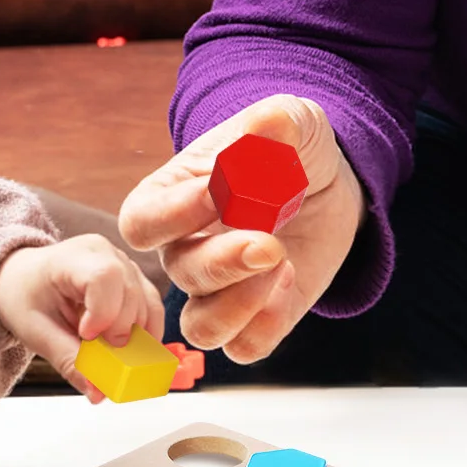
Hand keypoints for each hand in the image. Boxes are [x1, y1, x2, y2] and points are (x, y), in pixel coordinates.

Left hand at [0, 233, 164, 401]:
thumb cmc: (26, 297)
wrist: (22, 279)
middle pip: (131, 294)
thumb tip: (99, 392)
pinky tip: (125, 350)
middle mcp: (106, 254)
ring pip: (149, 304)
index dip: (104, 312)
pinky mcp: (135, 280)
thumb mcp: (37, 332)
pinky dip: (144, 335)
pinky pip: (153, 309)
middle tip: (97, 355)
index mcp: (74, 257)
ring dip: (135, 339)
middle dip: (119, 334)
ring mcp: (124, 264)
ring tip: (107, 354)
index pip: (105, 277)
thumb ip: (69, 361)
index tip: (86, 336)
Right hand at [118, 96, 365, 364]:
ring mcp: (218, 290)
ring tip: (281, 264)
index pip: (142, 221)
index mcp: (171, 198)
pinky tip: (291, 281)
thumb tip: (266, 127)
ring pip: (201, 327)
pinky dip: (268, 323)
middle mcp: (185, 250)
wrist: (325, 182)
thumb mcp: (286, 120)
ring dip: (241, 304)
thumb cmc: (286, 146)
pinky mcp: (256, 316)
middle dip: (223, 262)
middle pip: (179, 274)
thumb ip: (272, 121)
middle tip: (270, 242)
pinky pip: (245, 346)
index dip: (175, 214)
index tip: (221, 191)